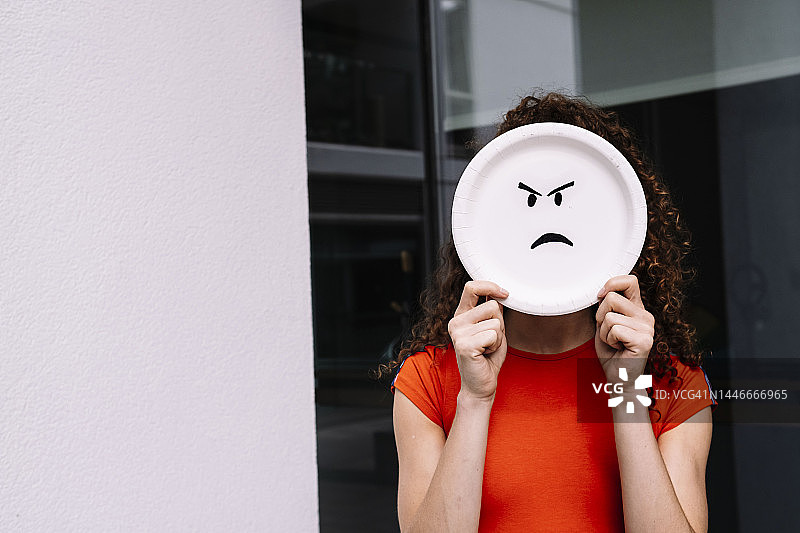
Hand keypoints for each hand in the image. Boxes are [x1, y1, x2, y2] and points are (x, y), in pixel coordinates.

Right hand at [448, 280, 508, 401]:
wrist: (480, 385)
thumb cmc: (487, 358)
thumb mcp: (493, 330)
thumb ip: (493, 313)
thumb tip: (498, 295)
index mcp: (461, 315)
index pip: (472, 288)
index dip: (490, 286)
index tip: (504, 293)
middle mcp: (456, 322)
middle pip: (492, 306)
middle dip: (500, 324)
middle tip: (490, 340)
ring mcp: (458, 333)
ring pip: (496, 322)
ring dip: (498, 337)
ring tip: (487, 348)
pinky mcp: (465, 345)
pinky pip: (493, 335)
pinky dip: (495, 346)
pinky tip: (485, 354)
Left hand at [595, 275, 654, 383]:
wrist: (618, 376)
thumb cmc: (610, 350)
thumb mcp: (604, 323)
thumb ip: (606, 306)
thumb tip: (602, 291)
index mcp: (638, 309)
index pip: (630, 281)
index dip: (611, 284)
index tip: (600, 296)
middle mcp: (646, 316)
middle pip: (611, 298)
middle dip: (599, 316)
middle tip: (607, 331)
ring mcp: (647, 328)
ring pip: (609, 316)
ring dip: (603, 332)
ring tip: (613, 342)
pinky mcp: (644, 341)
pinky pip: (614, 330)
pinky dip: (608, 340)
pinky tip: (618, 348)